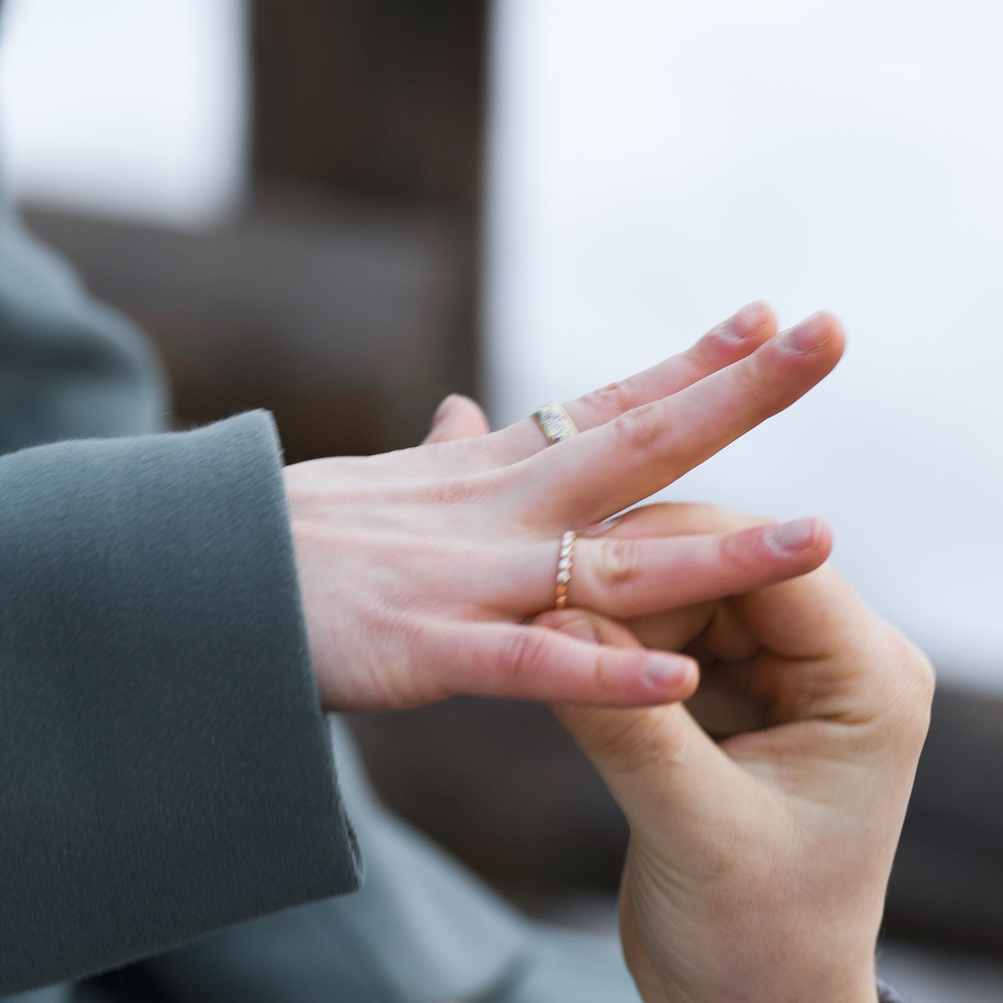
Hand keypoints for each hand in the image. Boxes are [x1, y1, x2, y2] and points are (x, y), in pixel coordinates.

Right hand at [285, 306, 843, 711]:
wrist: (167, 582)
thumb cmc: (268, 545)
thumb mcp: (371, 490)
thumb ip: (440, 460)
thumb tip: (469, 415)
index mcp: (482, 476)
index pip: (607, 403)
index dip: (694, 363)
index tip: (777, 318)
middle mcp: (490, 510)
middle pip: (637, 442)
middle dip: (740, 392)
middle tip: (834, 336)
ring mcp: (462, 579)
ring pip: (614, 563)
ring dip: (720, 552)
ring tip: (821, 536)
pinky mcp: (422, 651)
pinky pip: (531, 666)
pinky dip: (606, 676)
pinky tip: (680, 683)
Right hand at [550, 511, 932, 1002]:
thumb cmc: (757, 950)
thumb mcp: (692, 834)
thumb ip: (628, 725)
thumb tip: (552, 618)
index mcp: (870, 681)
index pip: (772, 566)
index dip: (673, 547)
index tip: (569, 551)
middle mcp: (839, 664)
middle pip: (723, 567)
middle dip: (630, 573)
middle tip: (527, 579)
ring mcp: (784, 682)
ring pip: (682, 598)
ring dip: (609, 605)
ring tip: (523, 612)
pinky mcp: (730, 706)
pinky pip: (660, 642)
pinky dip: (606, 645)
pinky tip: (544, 650)